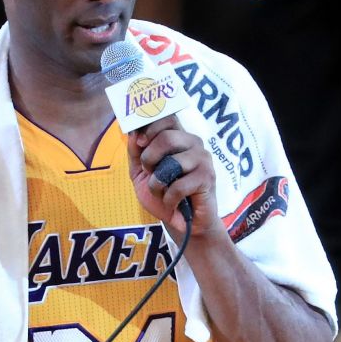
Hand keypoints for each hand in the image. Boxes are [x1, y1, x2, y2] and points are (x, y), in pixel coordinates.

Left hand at [126, 116, 215, 245]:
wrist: (182, 223)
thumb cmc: (164, 194)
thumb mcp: (141, 173)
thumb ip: (136, 152)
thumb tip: (133, 132)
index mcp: (178, 137)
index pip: (167, 117)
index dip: (150, 127)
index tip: (140, 143)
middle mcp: (193, 143)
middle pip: (167, 137)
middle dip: (150, 158)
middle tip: (151, 173)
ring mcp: (203, 159)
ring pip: (172, 162)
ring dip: (158, 182)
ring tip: (163, 191)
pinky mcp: (207, 178)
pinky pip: (179, 185)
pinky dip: (169, 199)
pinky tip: (173, 203)